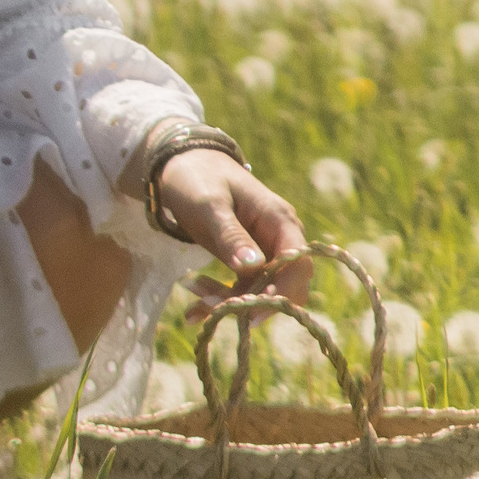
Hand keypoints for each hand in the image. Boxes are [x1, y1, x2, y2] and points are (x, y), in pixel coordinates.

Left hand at [153, 151, 310, 316]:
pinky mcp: (247, 261)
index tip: (253, 312)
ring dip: (230, 304)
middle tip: (214, 309)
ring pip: (261, 293)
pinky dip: (220, 300)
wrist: (180, 167)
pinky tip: (193, 309)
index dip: (282, 291)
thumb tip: (255, 268)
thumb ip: (232, 236)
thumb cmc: (197, 179)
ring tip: (194, 307)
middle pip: (285, 285)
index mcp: (279, 219)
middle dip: (252, 303)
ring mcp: (264, 250)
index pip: (298, 262)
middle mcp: (279, 237)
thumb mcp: (211, 206)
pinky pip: (243, 290)